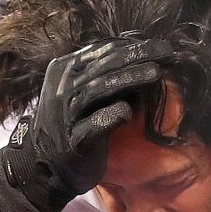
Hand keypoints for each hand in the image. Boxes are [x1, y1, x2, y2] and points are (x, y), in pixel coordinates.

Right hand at [4, 38, 175, 211]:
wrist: (43, 165)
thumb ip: (100, 73)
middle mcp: (63, 87)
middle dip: (138, 55)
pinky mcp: (73, 141)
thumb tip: (138, 53)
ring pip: (99, 89)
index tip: (161, 46)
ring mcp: (66, 114)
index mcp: (64, 69)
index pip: (103, 51)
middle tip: (167, 51)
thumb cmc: (69, 124)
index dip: (133, 46)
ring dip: (129, 79)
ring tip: (156, 73)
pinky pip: (95, 124)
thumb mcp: (78, 90)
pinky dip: (112, 115)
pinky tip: (129, 111)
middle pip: (104, 65)